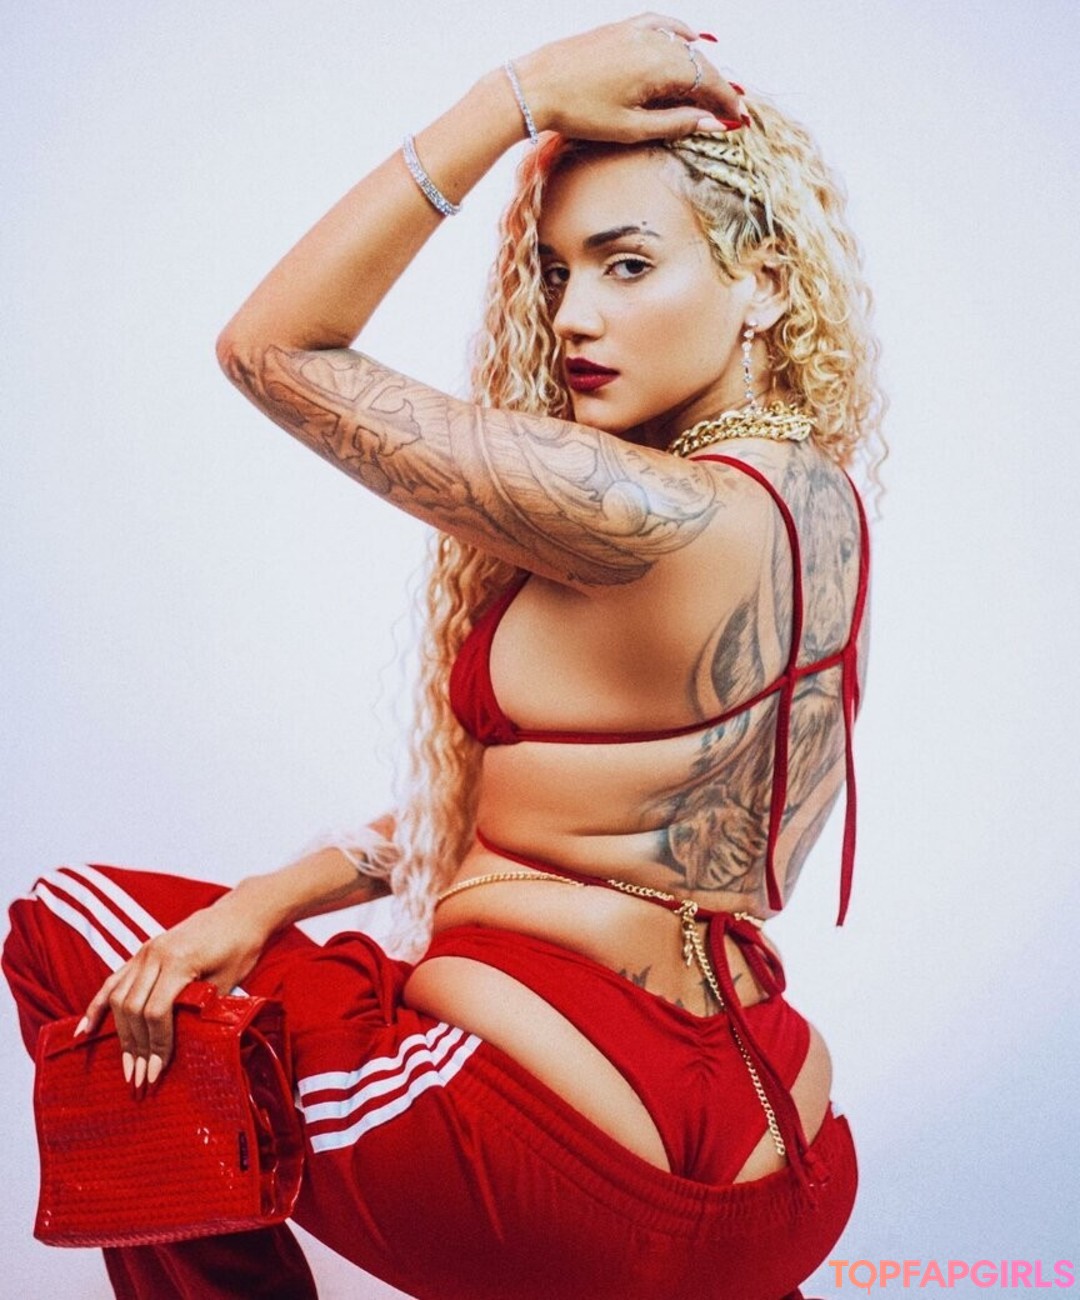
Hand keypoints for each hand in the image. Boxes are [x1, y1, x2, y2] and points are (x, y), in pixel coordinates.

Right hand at [77, 891, 270, 1094]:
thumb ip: (201, 1008)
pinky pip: (113, 980)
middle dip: (135, 1047)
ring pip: (119, 998)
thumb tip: (181, 1046)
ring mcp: (145, 951)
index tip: (156, 1071)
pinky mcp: (142, 952)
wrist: (241, 913)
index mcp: (178, 960)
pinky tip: (85, 1029)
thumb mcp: (227, 981)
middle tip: (140, 1078)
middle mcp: (155, 954)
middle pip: (132, 1008)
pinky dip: (97, 1006)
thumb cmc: (241, 947)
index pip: (156, 1011)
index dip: (155, 1045)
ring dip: (121, 1035)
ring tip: (126, 1065)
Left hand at [514, 13, 741, 143]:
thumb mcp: (631, 129)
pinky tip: (689, 40)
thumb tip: (710, 123)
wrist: (536, 87)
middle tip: (730, 109)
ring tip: (711, 88)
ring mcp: (636, 31)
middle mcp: (653, 41)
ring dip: (701, 66)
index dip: (726, 101)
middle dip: (718, 86)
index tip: (737, 119)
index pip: (707, 81)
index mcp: (659, 66)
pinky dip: (680, 34)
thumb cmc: (579, 113)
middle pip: (699, 63)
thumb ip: (674, 124)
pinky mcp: (622, 28)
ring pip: (683, 45)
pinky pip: (662, 25)